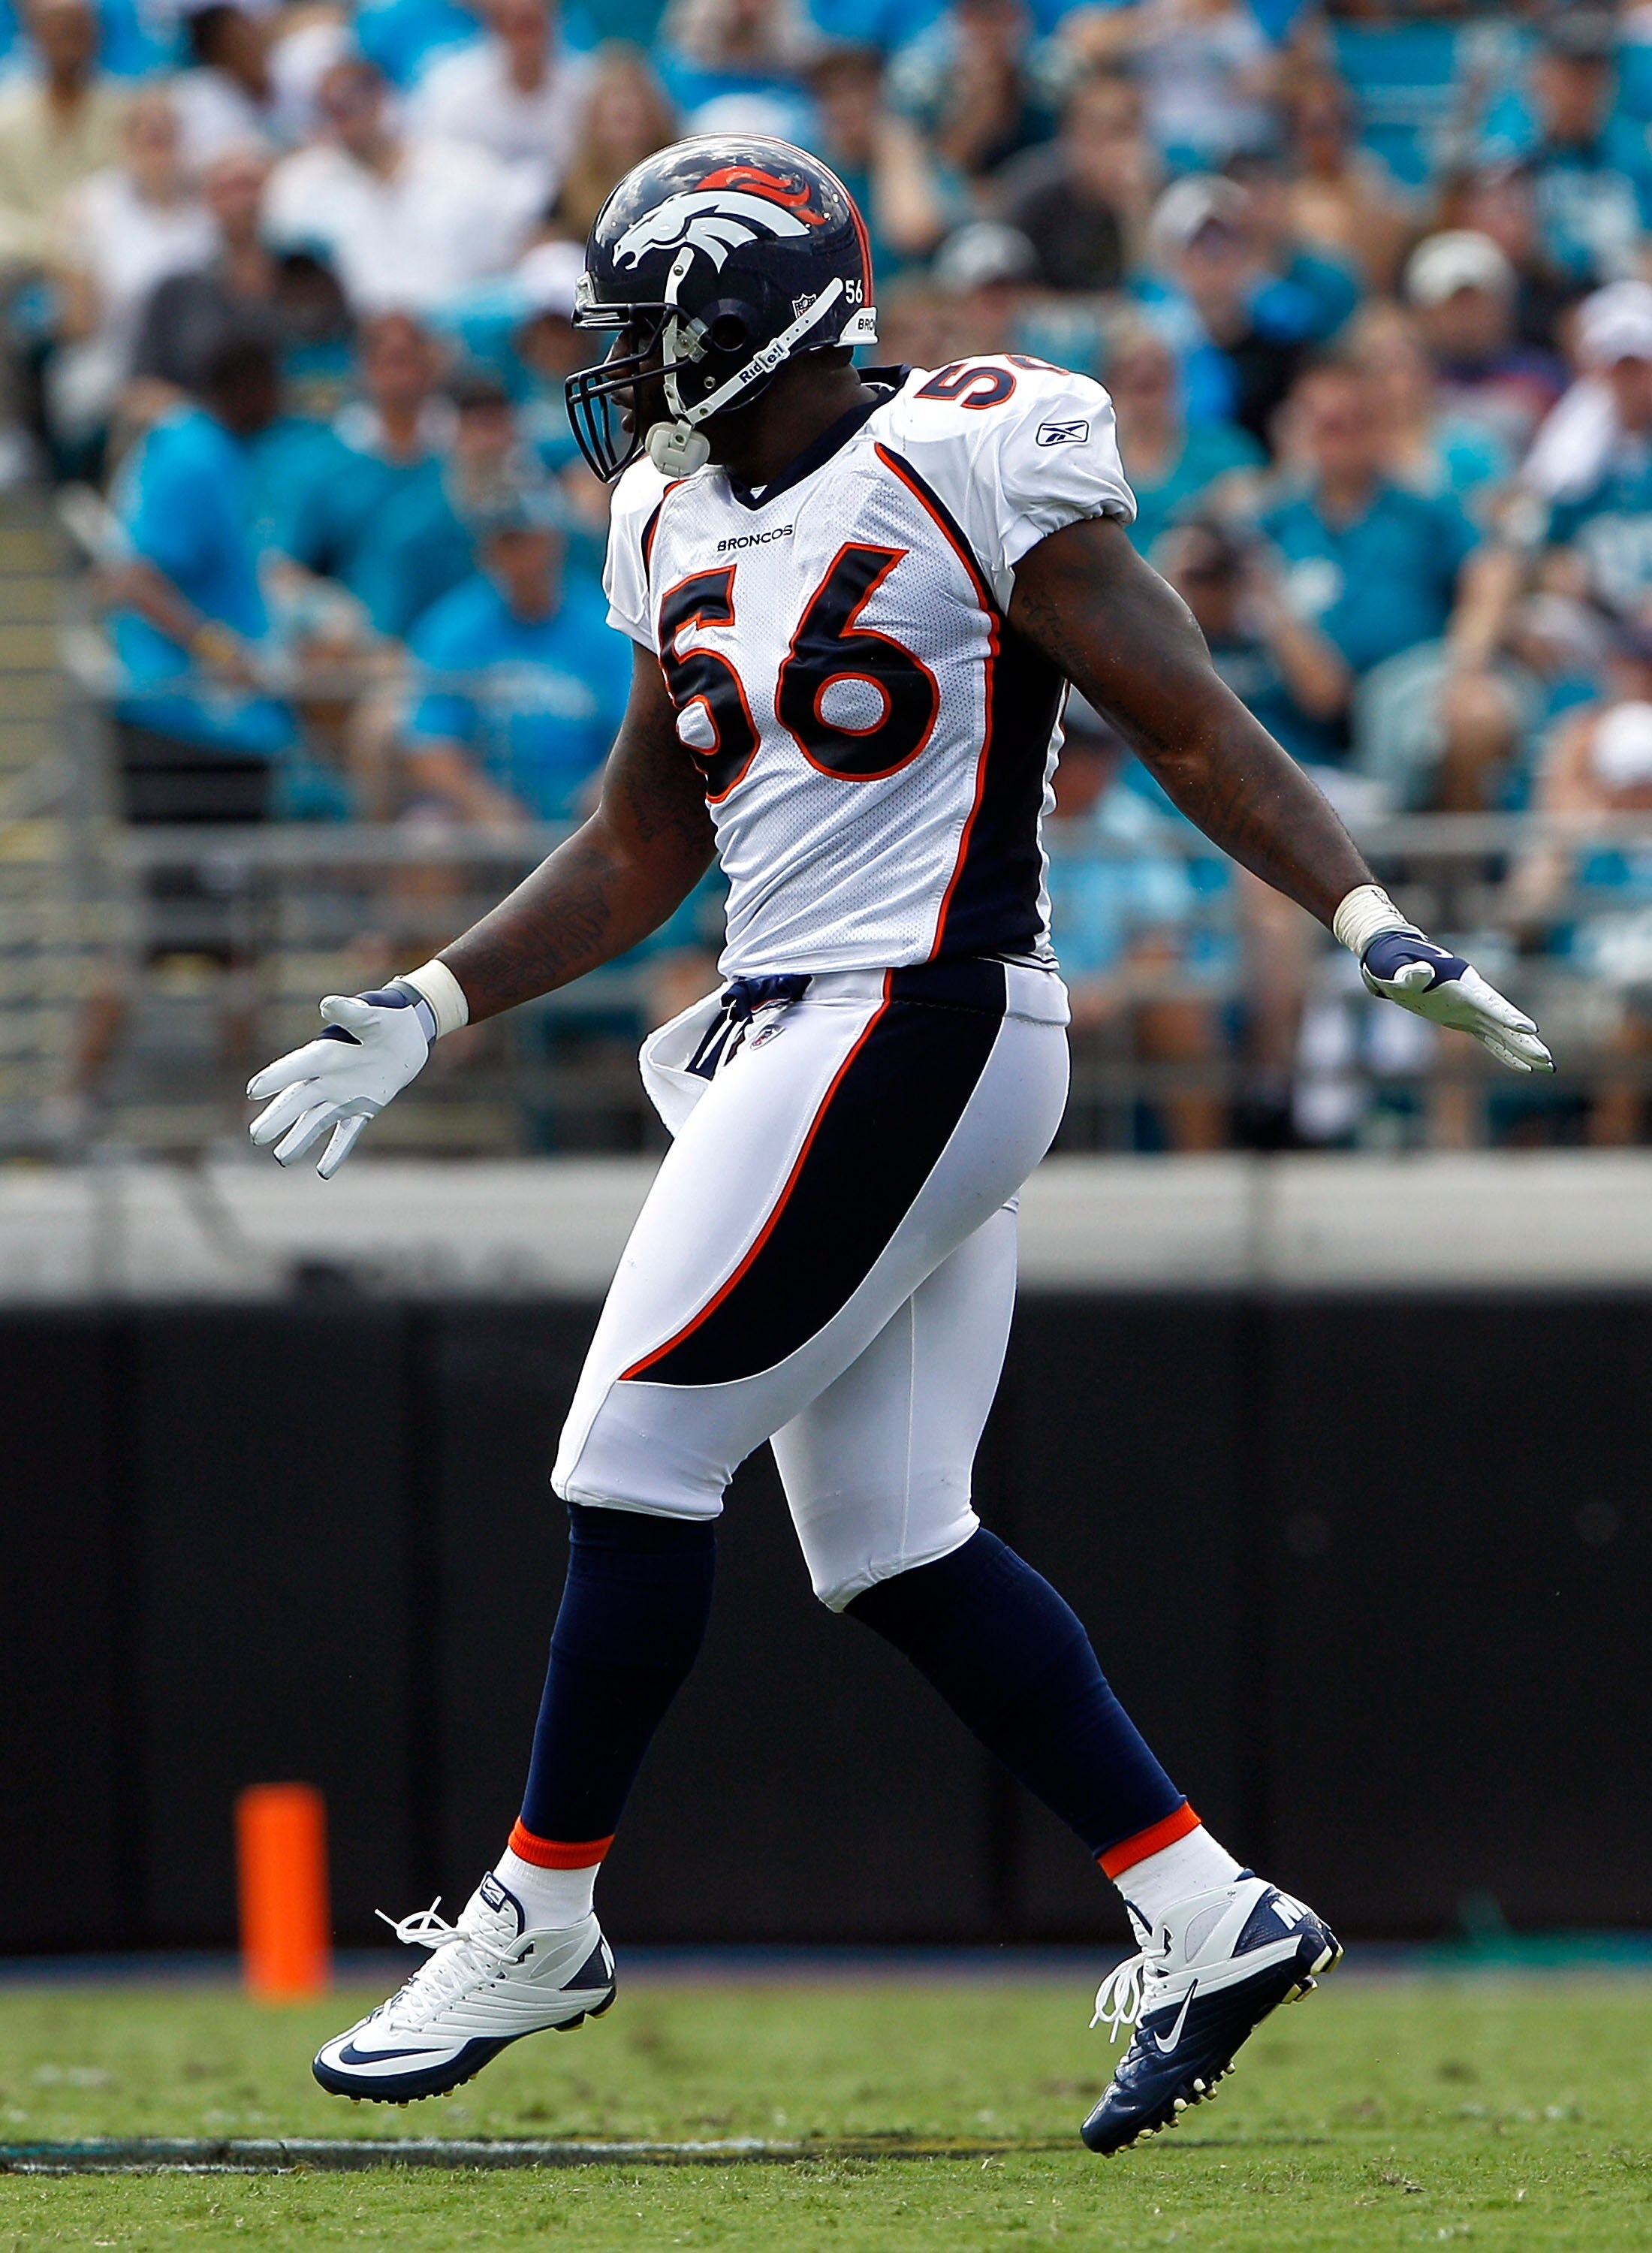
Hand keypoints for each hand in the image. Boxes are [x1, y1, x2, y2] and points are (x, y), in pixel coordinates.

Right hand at [247, 986, 432, 1177]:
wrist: (407, 1034)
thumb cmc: (385, 1018)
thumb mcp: (371, 1015)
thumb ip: (350, 1013)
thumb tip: (328, 1005)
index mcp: (324, 1053)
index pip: (296, 1067)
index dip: (276, 1077)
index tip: (254, 1091)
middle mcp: (327, 1078)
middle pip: (297, 1100)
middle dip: (278, 1118)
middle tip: (256, 1136)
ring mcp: (342, 1096)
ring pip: (315, 1121)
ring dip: (299, 1139)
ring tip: (282, 1159)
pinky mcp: (362, 1109)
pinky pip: (347, 1133)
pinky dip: (337, 1151)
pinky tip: (324, 1172)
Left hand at [1360, 930, 1552, 1073]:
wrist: (1391, 960)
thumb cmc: (1393, 962)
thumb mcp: (1395, 966)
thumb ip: (1409, 972)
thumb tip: (1420, 972)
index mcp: (1461, 984)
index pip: (1489, 1002)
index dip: (1507, 1016)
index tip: (1529, 1029)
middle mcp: (1473, 997)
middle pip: (1504, 1021)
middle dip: (1525, 1041)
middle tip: (1547, 1059)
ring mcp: (1471, 1008)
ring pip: (1503, 1033)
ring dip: (1524, 1049)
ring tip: (1547, 1066)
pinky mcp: (1465, 1018)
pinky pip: (1490, 1038)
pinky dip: (1506, 1052)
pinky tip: (1523, 1067)